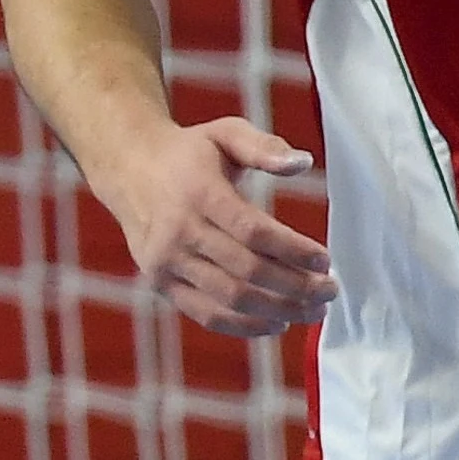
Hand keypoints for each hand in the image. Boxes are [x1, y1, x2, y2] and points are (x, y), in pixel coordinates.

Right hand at [109, 117, 331, 338]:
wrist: (129, 171)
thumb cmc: (189, 153)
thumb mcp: (225, 133)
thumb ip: (264, 146)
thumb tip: (303, 163)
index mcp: (198, 193)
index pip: (253, 232)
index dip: (293, 251)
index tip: (325, 260)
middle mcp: (179, 232)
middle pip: (246, 271)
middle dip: (295, 287)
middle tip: (329, 291)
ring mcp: (167, 263)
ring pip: (230, 299)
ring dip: (278, 311)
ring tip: (313, 311)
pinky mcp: (161, 283)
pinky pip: (207, 315)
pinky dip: (246, 326)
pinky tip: (277, 323)